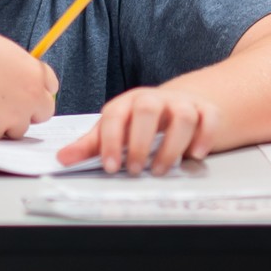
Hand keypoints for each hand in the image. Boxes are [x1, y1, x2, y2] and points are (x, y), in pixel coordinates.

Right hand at [0, 22, 59, 140]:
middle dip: (27, 111)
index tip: (23, 91)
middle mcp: (31, 93)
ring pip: (19, 127)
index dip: (35, 89)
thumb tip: (16, 82)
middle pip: (44, 112)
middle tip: (4, 105)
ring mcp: (15, 114)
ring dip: (4, 121)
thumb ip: (14, 68)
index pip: (50, 86)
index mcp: (32, 69)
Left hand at [57, 84, 221, 174]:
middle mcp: (154, 99)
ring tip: (161, 170)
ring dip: (172, 145)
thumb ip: (91, 145)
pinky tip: (195, 155)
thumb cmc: (140, 122)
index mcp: (127, 102)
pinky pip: (209, 118)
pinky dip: (204, 136)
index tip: (111, 167)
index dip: (111, 141)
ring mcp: (182, 103)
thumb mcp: (115, 130)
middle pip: (147, 110)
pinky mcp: (206, 111)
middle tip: (135, 170)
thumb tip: (62, 159)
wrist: (179, 103)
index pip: (115, 116)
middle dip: (140, 142)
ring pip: (182, 116)